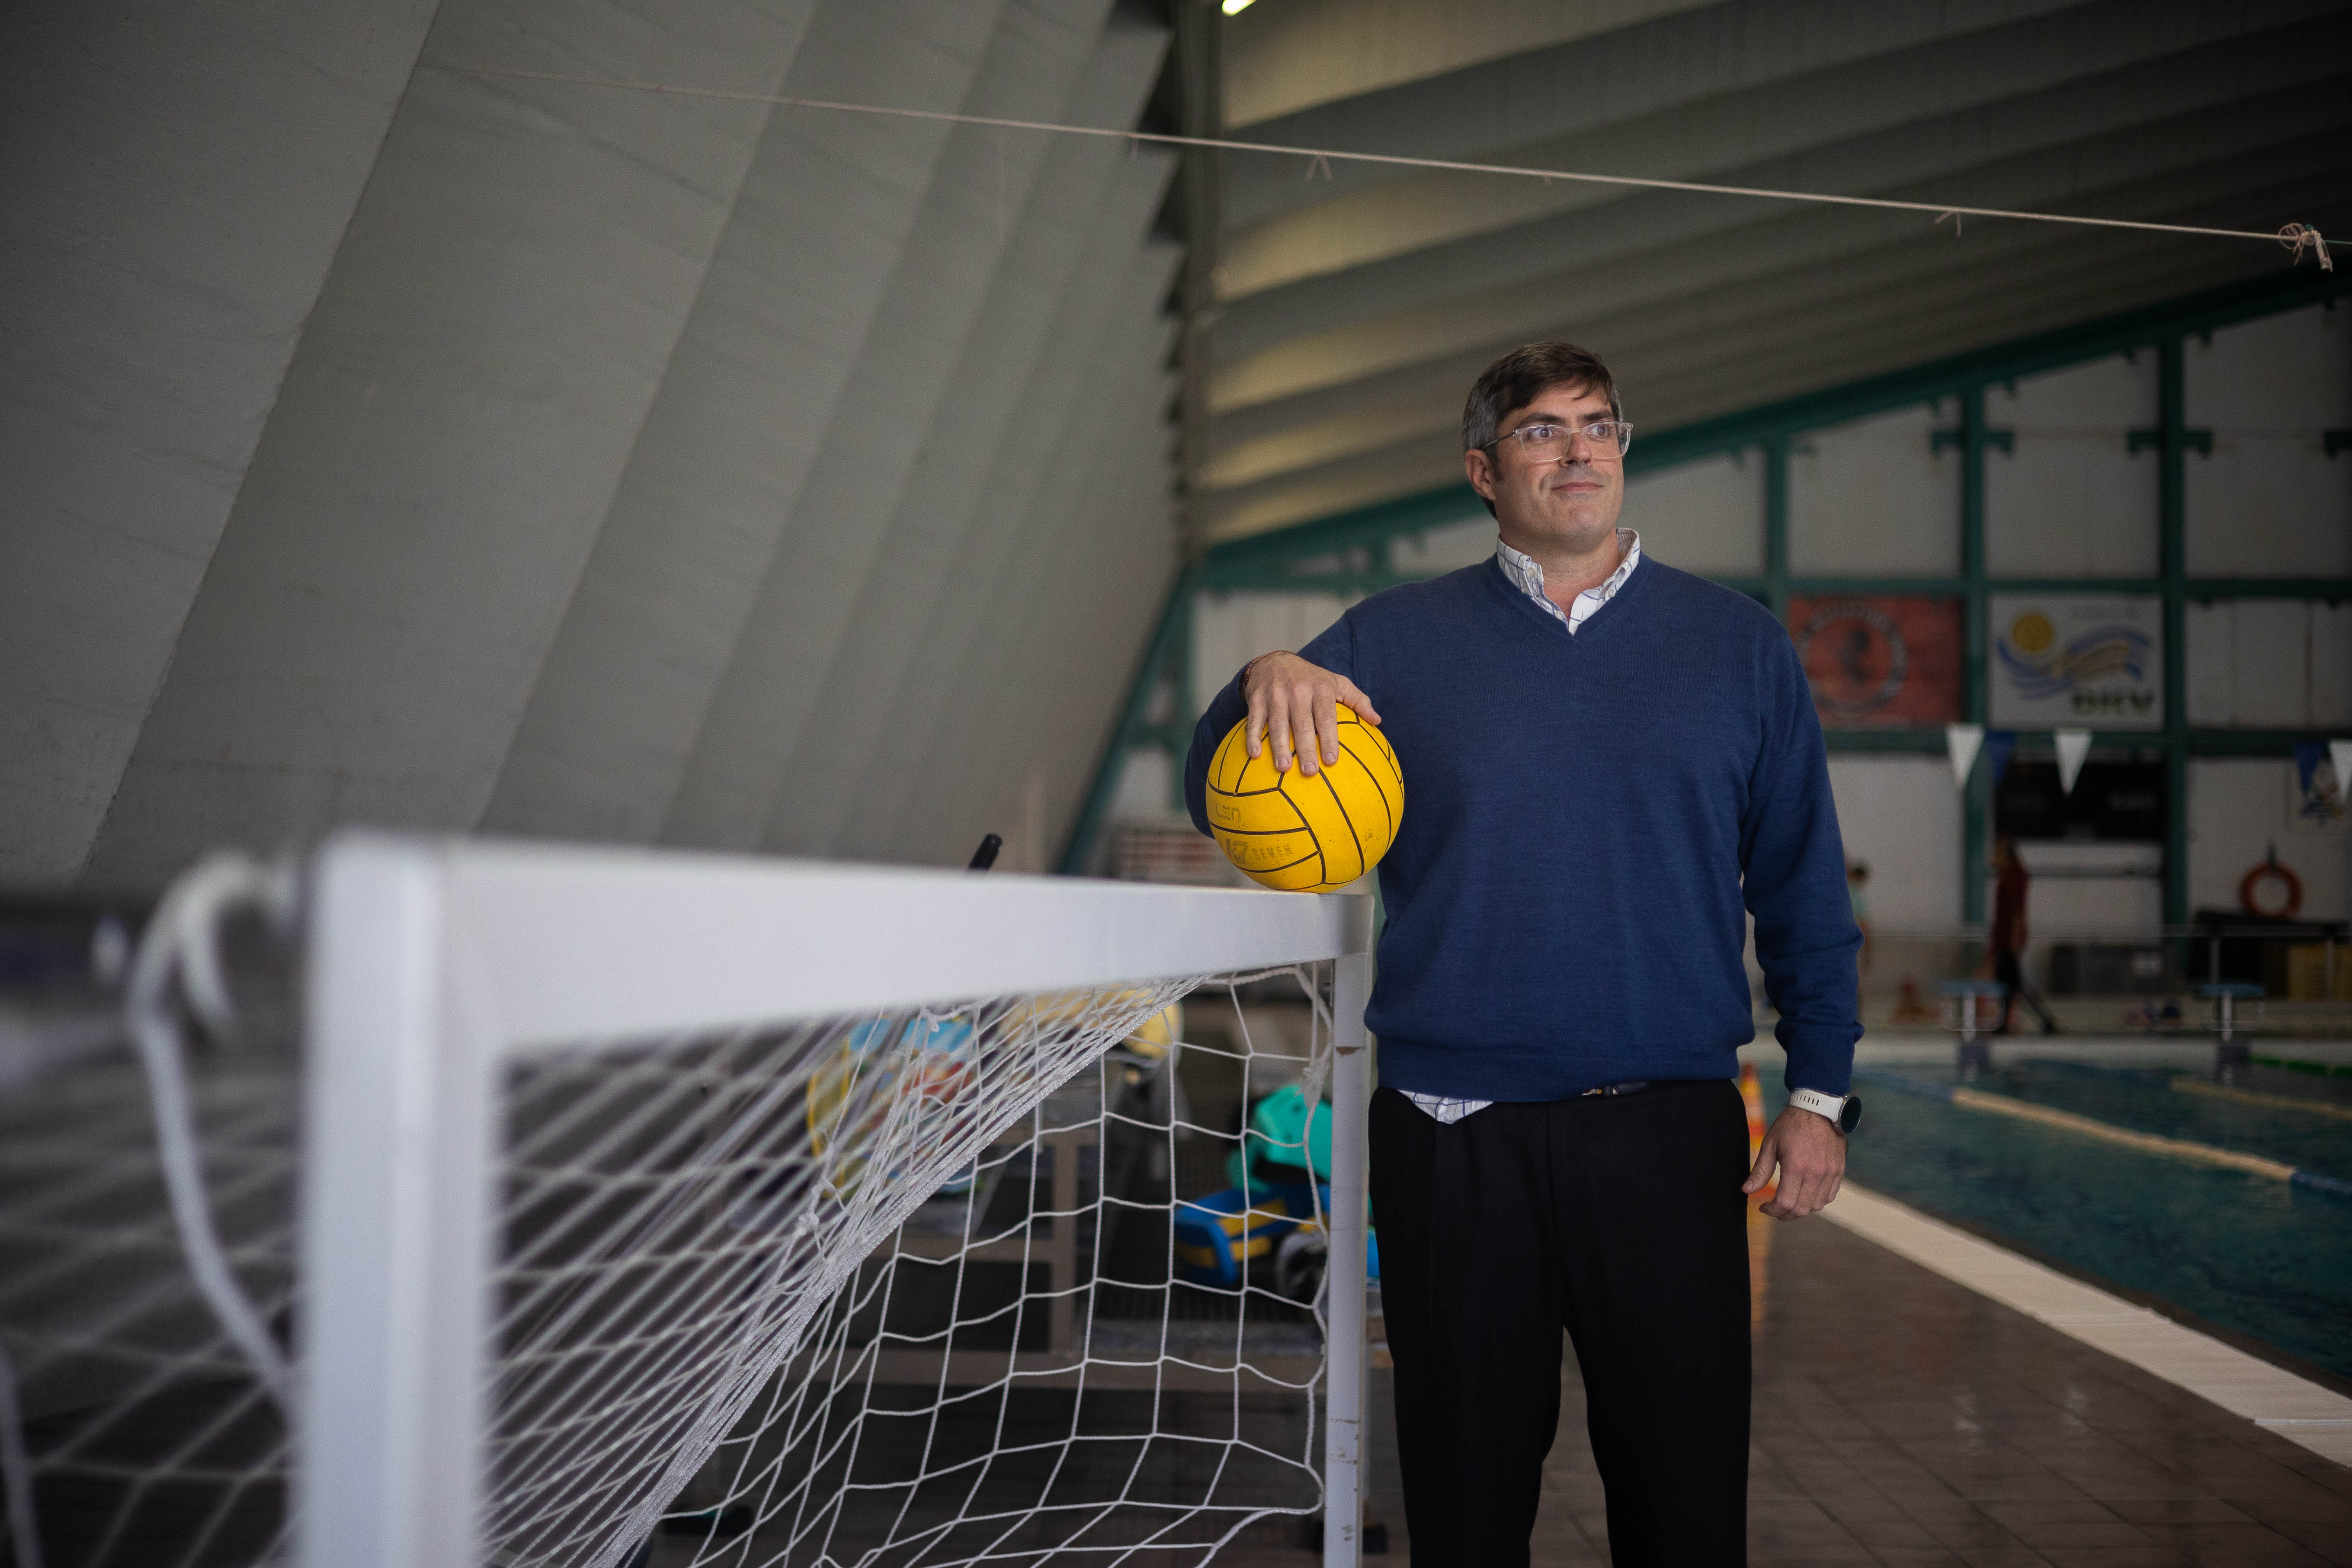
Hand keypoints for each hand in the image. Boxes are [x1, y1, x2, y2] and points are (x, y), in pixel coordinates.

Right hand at [1241, 652, 1381, 776]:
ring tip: (1283, 768)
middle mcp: (1297, 690)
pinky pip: (1254, 720)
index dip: (1329, 739)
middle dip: (1305, 749)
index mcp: (1320, 688)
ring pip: (1277, 724)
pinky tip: (1255, 754)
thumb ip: (1358, 700)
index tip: (1332, 761)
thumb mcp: (1336, 682)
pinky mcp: (1256, 699)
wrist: (1274, 660)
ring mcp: (1275, 694)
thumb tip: (1376, 721)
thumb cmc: (1311, 678)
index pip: (1326, 717)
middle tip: (1309, 772)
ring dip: (1279, 747)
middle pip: (1301, 724)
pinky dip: (1252, 737)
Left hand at [1742, 1105, 1844, 1219]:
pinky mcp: (1839, 1170)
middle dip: (1785, 1215)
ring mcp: (1831, 1173)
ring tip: (1790, 1202)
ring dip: (1802, 1209)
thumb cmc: (1790, 1125)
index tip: (1764, 1208)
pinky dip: (1817, 1200)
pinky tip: (1806, 1194)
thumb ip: (1759, 1171)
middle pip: (1802, 1209)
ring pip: (1817, 1206)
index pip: (1785, 1203)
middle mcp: (1816, 1173)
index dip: (1772, 1211)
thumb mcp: (1770, 1144)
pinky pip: (1830, 1196)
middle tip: (1775, 1210)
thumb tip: (1746, 1190)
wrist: (1819, 1108)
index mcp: (1796, 1167)